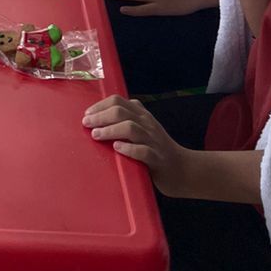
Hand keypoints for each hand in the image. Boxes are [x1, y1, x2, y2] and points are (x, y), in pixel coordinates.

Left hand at [83, 95, 197, 196]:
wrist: (184, 169)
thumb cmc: (158, 149)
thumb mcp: (144, 129)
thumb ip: (128, 119)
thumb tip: (100, 115)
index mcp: (142, 115)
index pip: (118, 101)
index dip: (100, 105)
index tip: (86, 114)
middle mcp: (147, 124)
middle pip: (121, 112)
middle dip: (101, 116)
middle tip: (86, 124)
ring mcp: (153, 141)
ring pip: (130, 128)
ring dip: (110, 130)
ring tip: (96, 135)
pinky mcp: (157, 159)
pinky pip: (143, 151)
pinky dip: (129, 148)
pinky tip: (117, 148)